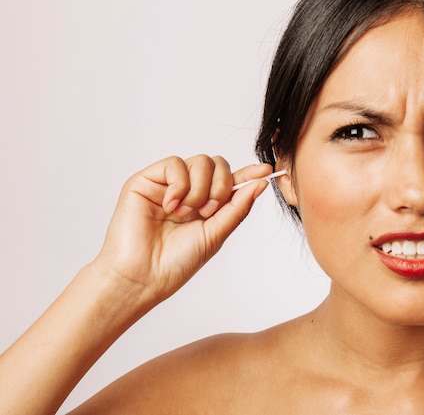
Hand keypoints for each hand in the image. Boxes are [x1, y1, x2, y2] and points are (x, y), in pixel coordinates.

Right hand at [93, 155, 272, 305]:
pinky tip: (170, 206)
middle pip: (218, 165)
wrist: (143, 275)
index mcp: (206, 205)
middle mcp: (189, 192)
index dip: (248, 174)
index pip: (231, 182)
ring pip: (200, 162)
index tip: (266, 169)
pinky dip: (179, 186)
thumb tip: (260, 184)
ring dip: (200, 190)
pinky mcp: (146, 180)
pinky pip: (175, 164)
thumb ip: (238, 207)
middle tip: (208, 212)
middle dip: (222, 187)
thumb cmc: (176, 262)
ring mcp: (168, 185)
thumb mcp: (216, 234)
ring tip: (185, 214)